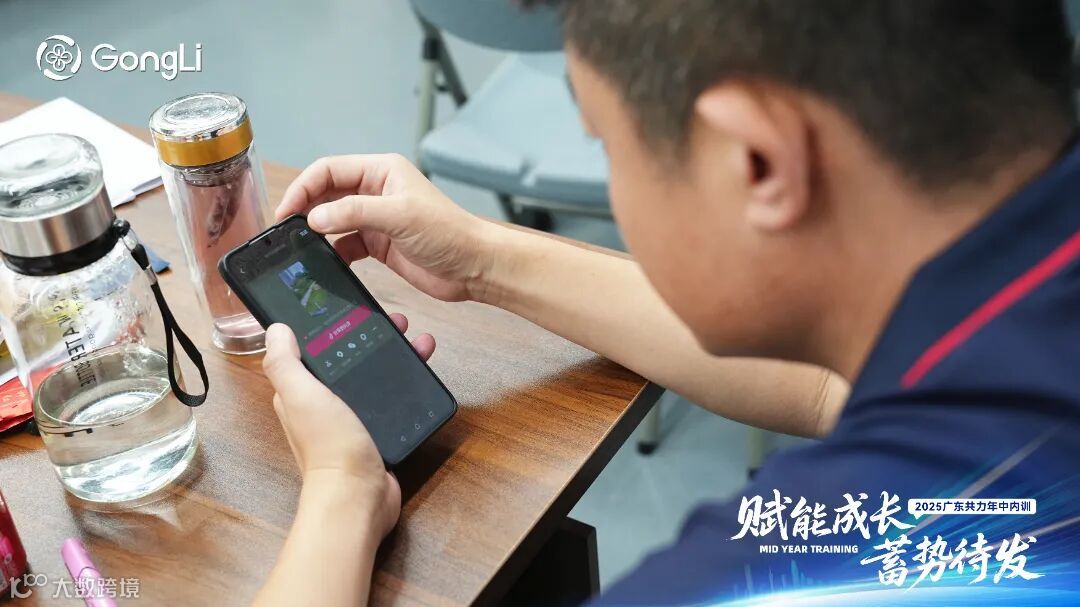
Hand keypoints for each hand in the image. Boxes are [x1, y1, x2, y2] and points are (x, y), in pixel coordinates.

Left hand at [261, 315, 433, 538]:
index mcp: (302, 393)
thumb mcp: (300, 395)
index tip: (357, 308)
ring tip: (420, 341)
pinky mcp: (378, 432)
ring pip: (375, 375)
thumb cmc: (328, 444)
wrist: (359, 496)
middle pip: (349, 359)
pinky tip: (423, 369)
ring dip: (396, 355)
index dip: (334, 327)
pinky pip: (392, 398)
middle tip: (399, 322)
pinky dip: (407, 380)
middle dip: (372, 337)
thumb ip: (284, 362)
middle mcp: (325, 404)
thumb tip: (276, 328)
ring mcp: (353, 419)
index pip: (315, 350)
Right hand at [277, 153, 500, 302]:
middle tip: (285, 230)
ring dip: (316, 231)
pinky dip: (331, 252)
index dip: (304, 187)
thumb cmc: (450, 233)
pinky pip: (344, 244)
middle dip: (305, 208)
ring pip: (332, 219)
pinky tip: (324, 262)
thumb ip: (354, 212)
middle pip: (326, 193)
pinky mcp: (378, 244)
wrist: (474, 267)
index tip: (287, 210)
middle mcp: (376, 190)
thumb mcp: (399, 216)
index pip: (329, 170)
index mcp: (382, 171)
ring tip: (299, 246)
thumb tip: (315, 217)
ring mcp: (376, 218)